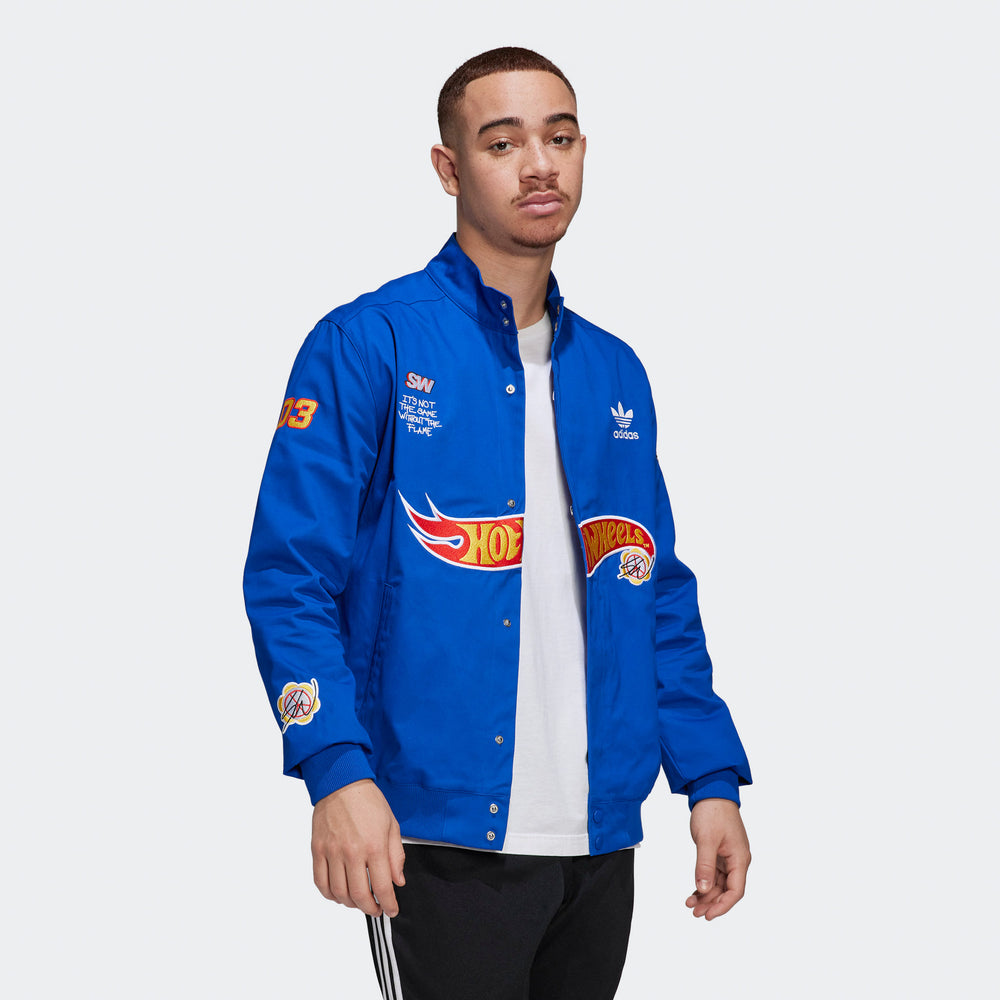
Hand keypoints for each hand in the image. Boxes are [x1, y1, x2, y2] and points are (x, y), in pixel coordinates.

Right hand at [311, 779, 405, 917]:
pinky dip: (329, 894)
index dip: (388, 903)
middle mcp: (352, 852)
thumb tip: (397, 881)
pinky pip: (320, 881)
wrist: (342, 782)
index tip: (391, 910)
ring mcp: (332, 852)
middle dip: (370, 908)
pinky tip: (339, 894)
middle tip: (376, 909)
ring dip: (350, 904)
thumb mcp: (392, 824)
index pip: (382, 886)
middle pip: (359, 895)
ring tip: (359, 902)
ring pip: (339, 892)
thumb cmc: (368, 801)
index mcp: (374, 845)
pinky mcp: (317, 849)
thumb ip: (396, 855)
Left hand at [685, 798, 750, 919]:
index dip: (722, 906)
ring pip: (719, 883)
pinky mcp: (719, 852)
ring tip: (690, 904)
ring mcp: (728, 856)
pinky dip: (704, 883)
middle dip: (712, 903)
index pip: (736, 891)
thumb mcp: (706, 839)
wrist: (711, 791)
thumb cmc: (713, 812)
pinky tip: (693, 892)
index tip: (708, 915)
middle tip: (695, 912)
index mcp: (739, 858)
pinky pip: (714, 874)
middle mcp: (737, 860)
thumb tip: (703, 889)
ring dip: (706, 895)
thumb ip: (705, 865)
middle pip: (727, 890)